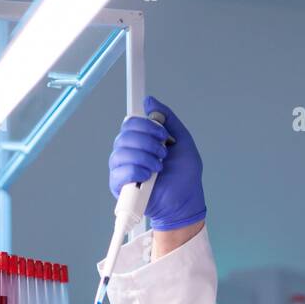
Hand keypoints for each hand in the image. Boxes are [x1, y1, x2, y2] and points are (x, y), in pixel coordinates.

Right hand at [108, 95, 205, 230]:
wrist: (185, 203)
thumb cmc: (185, 176)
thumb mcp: (182, 140)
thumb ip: (168, 118)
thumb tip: (149, 100)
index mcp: (141, 141)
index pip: (131, 123)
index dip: (146, 125)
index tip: (163, 135)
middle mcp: (129, 152)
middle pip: (125, 134)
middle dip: (147, 142)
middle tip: (163, 154)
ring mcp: (123, 169)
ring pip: (121, 151)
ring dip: (144, 157)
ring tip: (158, 168)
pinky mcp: (119, 186)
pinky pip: (119, 172)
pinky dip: (136, 171)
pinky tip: (148, 177)